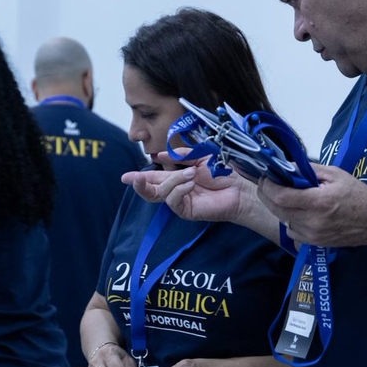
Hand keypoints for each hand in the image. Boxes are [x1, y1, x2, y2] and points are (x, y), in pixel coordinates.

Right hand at [123, 158, 253, 225]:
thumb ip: (181, 156)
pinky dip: (178, 189)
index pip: (154, 178)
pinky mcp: (187, 211)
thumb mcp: (200, 157)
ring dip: (173, 180)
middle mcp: (176, 191)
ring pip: (162, 193)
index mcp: (177, 178)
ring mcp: (180, 202)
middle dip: (140, 184)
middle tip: (131, 179)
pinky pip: (173, 201)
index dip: (139, 177)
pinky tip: (190, 183)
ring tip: (191, 174)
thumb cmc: (223, 172)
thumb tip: (161, 156)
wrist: (240, 188)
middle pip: (151, 191)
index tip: (125, 176)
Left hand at [259, 163, 366, 246]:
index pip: (281, 196)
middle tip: (266, 184)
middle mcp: (313, 221)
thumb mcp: (335, 174)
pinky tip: (299, 212)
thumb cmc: (357, 194)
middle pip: (277, 210)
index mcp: (318, 202)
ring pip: (283, 221)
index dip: (268, 186)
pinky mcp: (315, 243)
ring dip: (279, 208)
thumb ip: (308, 169)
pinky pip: (292, 232)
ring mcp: (313, 235)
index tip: (265, 177)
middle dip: (267, 195)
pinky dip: (290, 221)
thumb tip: (286, 166)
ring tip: (286, 196)